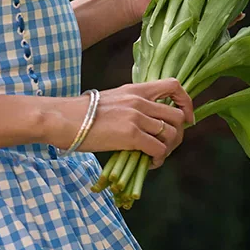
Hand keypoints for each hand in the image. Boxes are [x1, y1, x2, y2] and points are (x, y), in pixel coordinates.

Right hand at [55, 79, 193, 165]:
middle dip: (178, 134)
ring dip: (169, 149)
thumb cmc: (80, 114)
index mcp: (136, 89)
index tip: (185, 118)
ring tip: (156, 157)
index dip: (186, 103)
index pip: (174, 86)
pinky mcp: (131, 134)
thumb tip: (142, 125)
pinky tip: (149, 163)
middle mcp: (140, 100)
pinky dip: (158, 159)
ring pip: (171, 134)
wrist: (63, 119)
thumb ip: (130, 107)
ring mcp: (137, 117)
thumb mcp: (110, 101)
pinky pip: (158, 149)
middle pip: (177, 116)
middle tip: (167, 146)